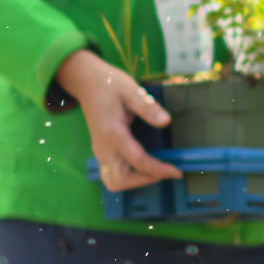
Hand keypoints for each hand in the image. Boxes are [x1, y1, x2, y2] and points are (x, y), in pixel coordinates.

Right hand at [58, 49, 178, 190]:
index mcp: (113, 133)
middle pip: (120, 179)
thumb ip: (148, 107)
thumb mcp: (132, 90)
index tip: (176, 171)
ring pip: (112, 180)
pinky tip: (143, 166)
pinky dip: (127, 176)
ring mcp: (99, 150)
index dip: (158, 169)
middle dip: (145, 179)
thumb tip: (165, 121)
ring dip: (134, 181)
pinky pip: (110, 173)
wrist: (86, 82)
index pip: (137, 160)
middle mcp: (103, 147)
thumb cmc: (110, 84)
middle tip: (166, 170)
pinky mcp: (100, 150)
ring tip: (155, 170)